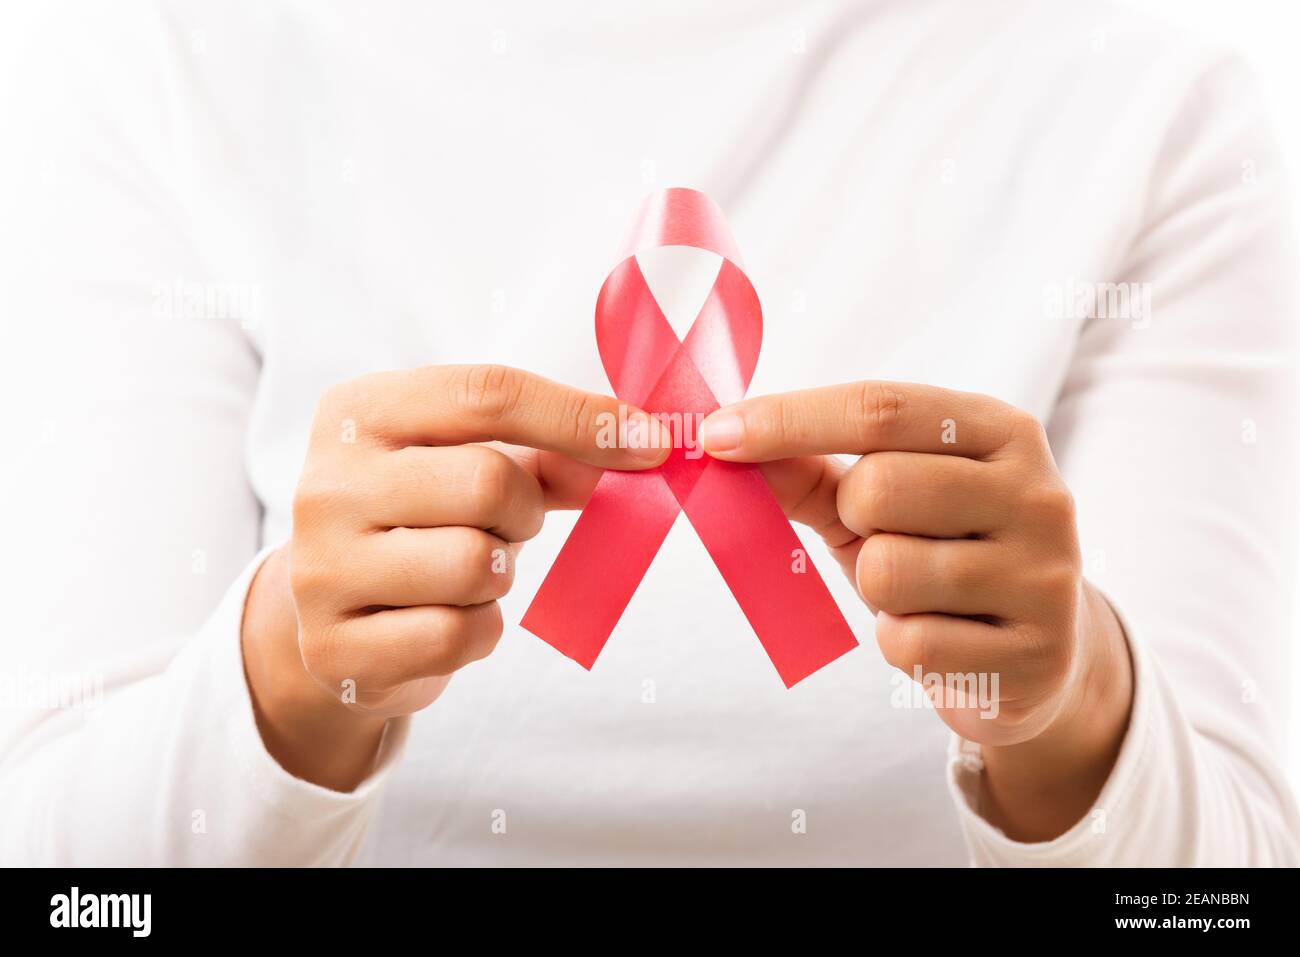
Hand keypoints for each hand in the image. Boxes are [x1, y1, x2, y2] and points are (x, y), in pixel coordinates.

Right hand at [242, 365, 667, 790]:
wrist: (331, 619)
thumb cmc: (417, 521)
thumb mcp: (464, 462)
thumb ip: (546, 451)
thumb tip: (633, 448)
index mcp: (358, 413)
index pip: (488, 394)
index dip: (581, 418)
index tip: (650, 443)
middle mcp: (325, 485)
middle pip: (488, 480)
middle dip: (526, 509)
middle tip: (509, 523)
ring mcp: (321, 571)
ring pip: (476, 564)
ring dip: (499, 575)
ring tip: (467, 570)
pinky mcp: (334, 652)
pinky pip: (457, 636)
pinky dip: (478, 631)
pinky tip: (446, 620)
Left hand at [700, 381, 1132, 840]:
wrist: (1041, 659)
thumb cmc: (943, 557)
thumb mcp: (884, 503)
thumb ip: (811, 470)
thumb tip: (727, 440)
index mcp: (1001, 433)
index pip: (880, 407)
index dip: (789, 418)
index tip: (714, 434)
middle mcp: (1039, 492)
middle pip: (878, 486)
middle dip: (851, 520)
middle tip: (880, 538)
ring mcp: (1046, 575)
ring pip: (887, 570)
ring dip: (875, 588)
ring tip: (919, 593)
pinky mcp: (1036, 654)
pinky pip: (909, 643)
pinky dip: (900, 644)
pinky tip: (941, 639)